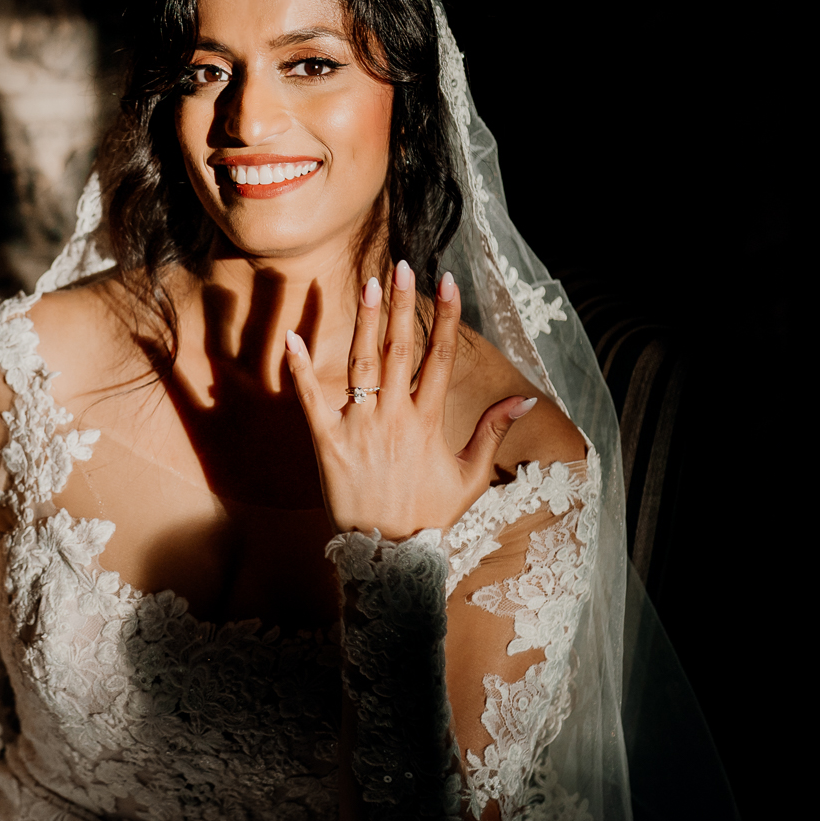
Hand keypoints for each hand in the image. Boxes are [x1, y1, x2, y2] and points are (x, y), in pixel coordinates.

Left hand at [283, 262, 535, 539]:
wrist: (389, 553)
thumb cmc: (430, 514)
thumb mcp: (470, 475)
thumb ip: (492, 431)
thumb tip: (526, 398)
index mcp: (428, 421)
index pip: (440, 357)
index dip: (444, 317)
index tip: (445, 281)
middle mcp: (394, 417)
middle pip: (399, 350)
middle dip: (401, 306)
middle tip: (400, 267)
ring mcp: (359, 428)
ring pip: (361, 365)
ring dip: (364, 323)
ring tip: (366, 285)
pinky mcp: (326, 443)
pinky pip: (310, 400)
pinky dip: (301, 369)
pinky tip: (293, 338)